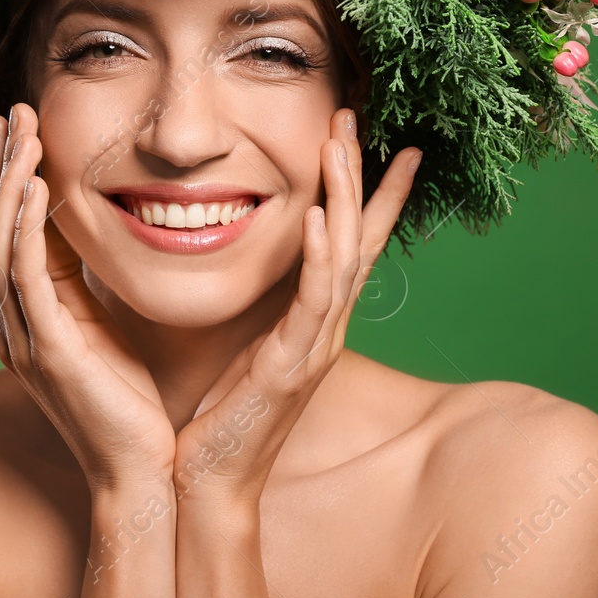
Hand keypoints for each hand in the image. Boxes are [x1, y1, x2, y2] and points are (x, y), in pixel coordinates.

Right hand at [0, 102, 176, 492]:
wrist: (143, 474)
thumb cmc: (133, 410)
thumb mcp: (109, 334)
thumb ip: (92, 292)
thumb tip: (98, 242)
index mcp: (34, 318)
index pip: (16, 234)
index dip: (14, 181)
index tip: (21, 130)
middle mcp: (18, 323)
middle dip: (1, 168)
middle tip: (8, 112)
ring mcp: (25, 336)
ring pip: (1, 243)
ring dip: (8, 183)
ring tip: (18, 131)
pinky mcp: (45, 350)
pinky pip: (24, 276)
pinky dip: (23, 227)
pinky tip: (29, 187)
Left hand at [169, 108, 420, 507]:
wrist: (206, 483)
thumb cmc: (215, 415)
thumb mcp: (238, 340)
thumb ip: (251, 299)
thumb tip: (233, 251)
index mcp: (312, 319)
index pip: (352, 242)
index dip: (374, 193)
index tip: (390, 141)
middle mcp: (325, 326)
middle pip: (357, 234)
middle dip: (358, 171)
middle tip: (354, 113)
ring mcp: (315, 345)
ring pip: (344, 255)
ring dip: (344, 194)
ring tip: (341, 142)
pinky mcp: (292, 365)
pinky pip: (314, 300)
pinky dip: (321, 255)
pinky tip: (319, 215)